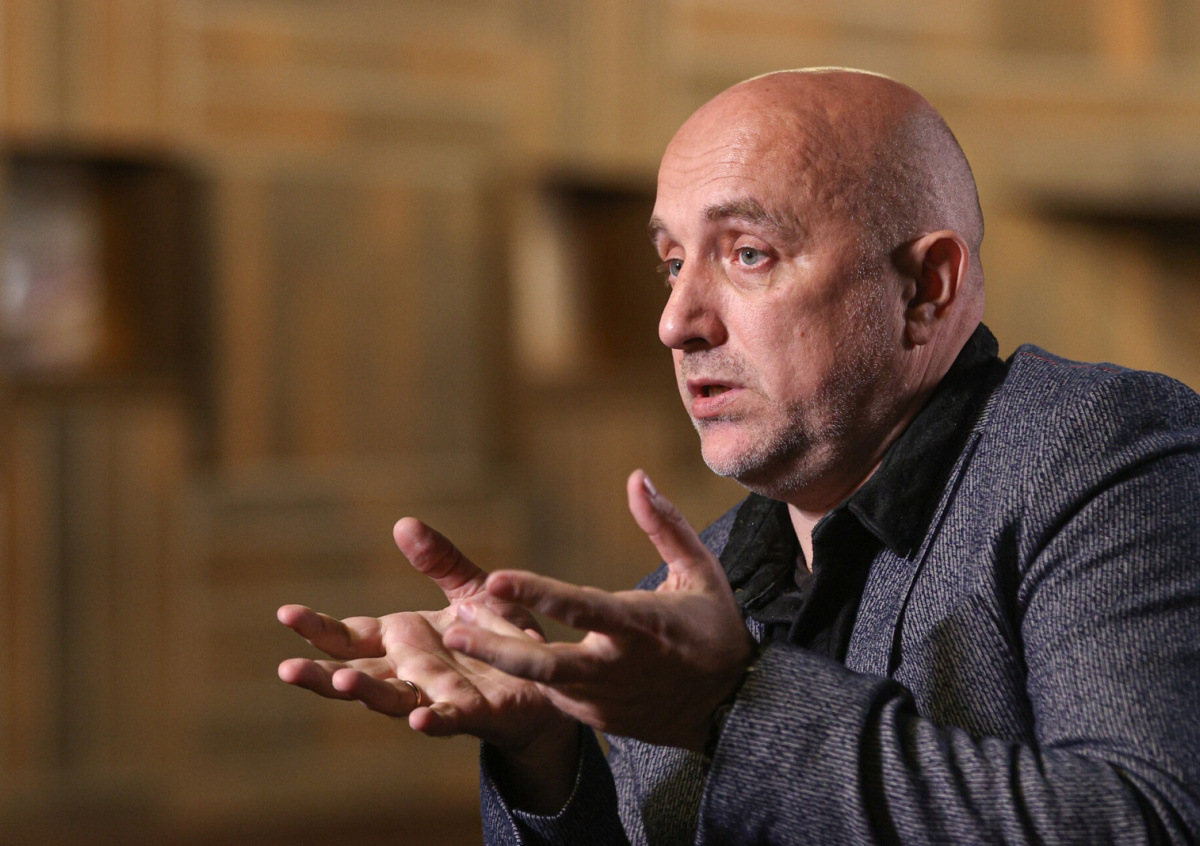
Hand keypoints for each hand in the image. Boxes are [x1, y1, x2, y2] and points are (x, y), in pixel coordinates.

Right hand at [277, 519, 571, 754]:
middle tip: (286, 670)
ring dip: (367, 694)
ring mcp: (438, 695)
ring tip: (341, 683)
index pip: (350, 636)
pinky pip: (450, 719)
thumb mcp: (470, 589)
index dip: (318, 628)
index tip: (284, 613)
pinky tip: (418, 720)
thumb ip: (439, 561)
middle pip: (357, 675)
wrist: (551, 680)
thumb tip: (403, 522)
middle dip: (322, 675)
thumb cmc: (503, 637)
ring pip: (393, 700)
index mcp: (404, 640)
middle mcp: (412, 671)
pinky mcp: (476, 712)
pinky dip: (433, 721)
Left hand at [443, 470, 754, 752]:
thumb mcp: (701, 571)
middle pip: (547, 665)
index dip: (538, 593)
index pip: (581, 608)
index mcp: (641, 626)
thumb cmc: (714, 629)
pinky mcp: (596, 718)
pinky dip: (529, 677)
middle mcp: (616, 667)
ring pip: (542, 684)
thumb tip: (636, 476)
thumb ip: (665, 525)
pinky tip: (499, 654)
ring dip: (501, 661)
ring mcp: (604, 699)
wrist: (730, 709)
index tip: (497, 577)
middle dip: (497, 649)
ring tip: (460, 637)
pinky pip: (555, 696)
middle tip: (453, 629)